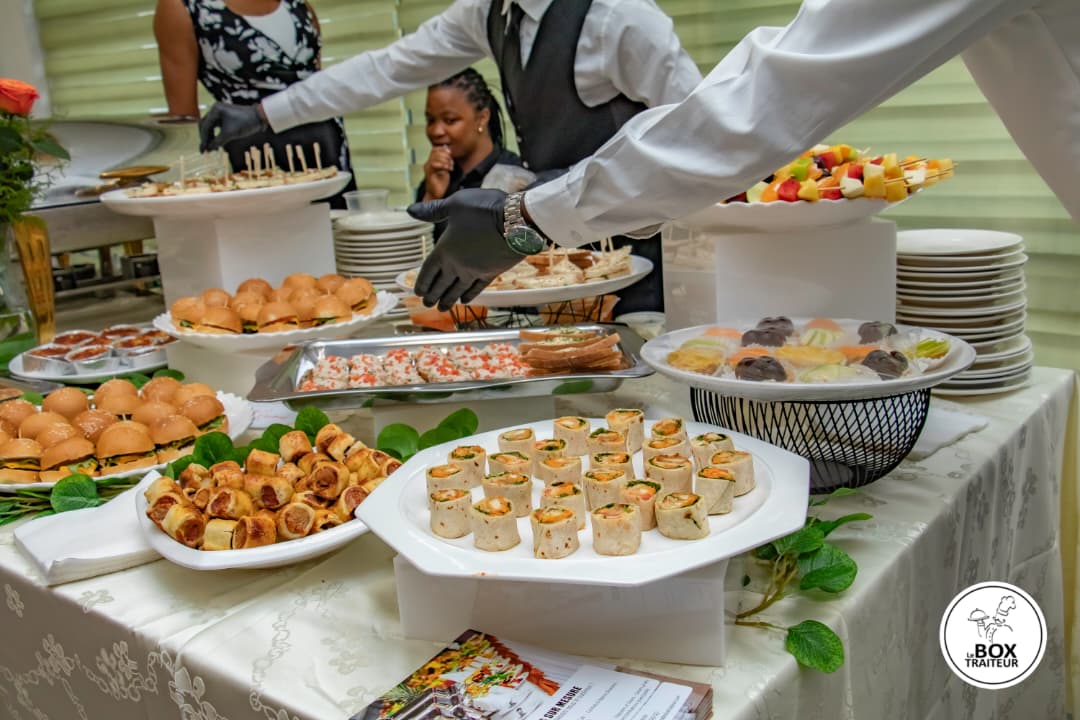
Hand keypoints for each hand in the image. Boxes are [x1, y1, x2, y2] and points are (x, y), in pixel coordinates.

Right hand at [198, 102, 267, 151]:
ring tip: (211, 149)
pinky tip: (216, 144)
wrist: (260, 117)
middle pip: (205, 125)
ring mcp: (220, 113)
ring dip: (210, 137)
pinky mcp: (225, 117)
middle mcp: (215, 109)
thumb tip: (208, 150)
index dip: (204, 139)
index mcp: (215, 110)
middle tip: (204, 150)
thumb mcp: (230, 134)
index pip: (205, 126)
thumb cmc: (245, 123)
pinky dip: (215, 135)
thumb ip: (217, 142)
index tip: (203, 150)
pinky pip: (216, 127)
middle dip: (205, 138)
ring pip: (210, 127)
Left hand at [408, 189, 518, 310]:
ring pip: (457, 290)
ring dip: (449, 300)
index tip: (418, 293)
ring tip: (443, 308)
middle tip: (427, 304)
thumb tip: (411, 210)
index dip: (422, 283)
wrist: (515, 221)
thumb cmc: (483, 209)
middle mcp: (457, 264)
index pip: (428, 271)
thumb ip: (433, 210)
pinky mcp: (491, 273)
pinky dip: (470, 295)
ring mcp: (474, 271)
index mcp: (444, 249)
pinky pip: (477, 288)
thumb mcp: (455, 204)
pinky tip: (465, 300)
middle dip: (433, 296)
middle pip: (441, 285)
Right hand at [422, 145, 453, 199]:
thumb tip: (449, 150)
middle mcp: (428, 164)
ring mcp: (427, 168)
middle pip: (435, 152)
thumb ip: (446, 160)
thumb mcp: (445, 169)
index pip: (434, 149)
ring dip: (445, 161)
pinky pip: (434, 165)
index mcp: (431, 161)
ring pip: (435, 158)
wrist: (437, 194)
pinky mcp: (429, 174)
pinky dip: (442, 165)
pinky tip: (448, 169)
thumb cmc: (441, 183)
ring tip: (450, 167)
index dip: (442, 149)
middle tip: (451, 162)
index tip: (450, 153)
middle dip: (445, 155)